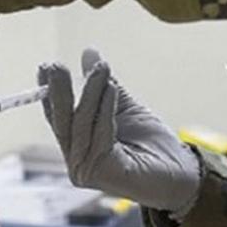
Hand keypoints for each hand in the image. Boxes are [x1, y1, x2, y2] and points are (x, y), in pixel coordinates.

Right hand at [40, 49, 200, 215]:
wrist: (181, 172)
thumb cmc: (151, 143)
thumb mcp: (123, 105)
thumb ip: (103, 83)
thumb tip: (89, 52)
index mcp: (76, 145)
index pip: (56, 116)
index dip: (49, 91)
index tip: (45, 67)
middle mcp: (75, 160)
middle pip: (61, 122)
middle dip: (59, 91)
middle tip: (57, 66)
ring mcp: (85, 170)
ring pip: (81, 125)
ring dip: (91, 93)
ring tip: (101, 69)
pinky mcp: (101, 174)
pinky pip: (100, 135)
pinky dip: (105, 109)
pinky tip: (112, 89)